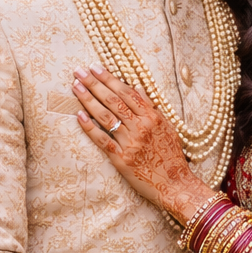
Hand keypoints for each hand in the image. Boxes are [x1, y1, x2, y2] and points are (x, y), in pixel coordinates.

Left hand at [72, 66, 209, 222]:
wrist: (175, 184)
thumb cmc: (171, 156)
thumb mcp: (167, 128)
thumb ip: (151, 108)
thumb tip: (137, 89)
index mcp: (153, 118)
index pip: (127, 93)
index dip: (110, 79)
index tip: (96, 68)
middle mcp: (141, 127)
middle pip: (114, 101)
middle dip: (94, 84)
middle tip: (79, 72)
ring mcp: (130, 143)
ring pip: (105, 117)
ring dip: (88, 100)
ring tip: (75, 87)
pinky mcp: (122, 159)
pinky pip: (102, 140)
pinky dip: (90, 127)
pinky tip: (79, 116)